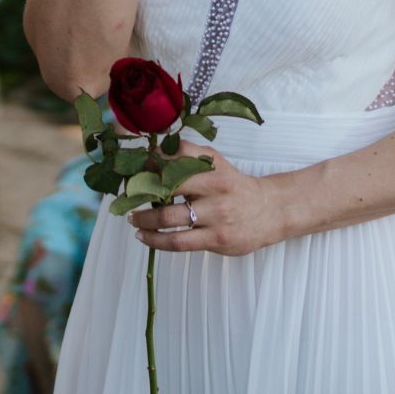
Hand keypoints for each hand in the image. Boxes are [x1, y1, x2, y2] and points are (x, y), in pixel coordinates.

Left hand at [128, 142, 281, 256]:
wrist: (269, 210)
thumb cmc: (234, 185)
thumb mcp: (215, 162)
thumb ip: (186, 154)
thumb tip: (152, 152)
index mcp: (211, 166)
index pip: (174, 157)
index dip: (149, 162)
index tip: (131, 168)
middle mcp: (214, 188)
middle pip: (167, 186)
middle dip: (140, 191)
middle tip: (125, 196)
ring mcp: (215, 215)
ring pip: (169, 217)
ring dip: (143, 218)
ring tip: (132, 219)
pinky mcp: (216, 239)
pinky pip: (179, 242)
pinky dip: (156, 240)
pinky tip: (144, 237)